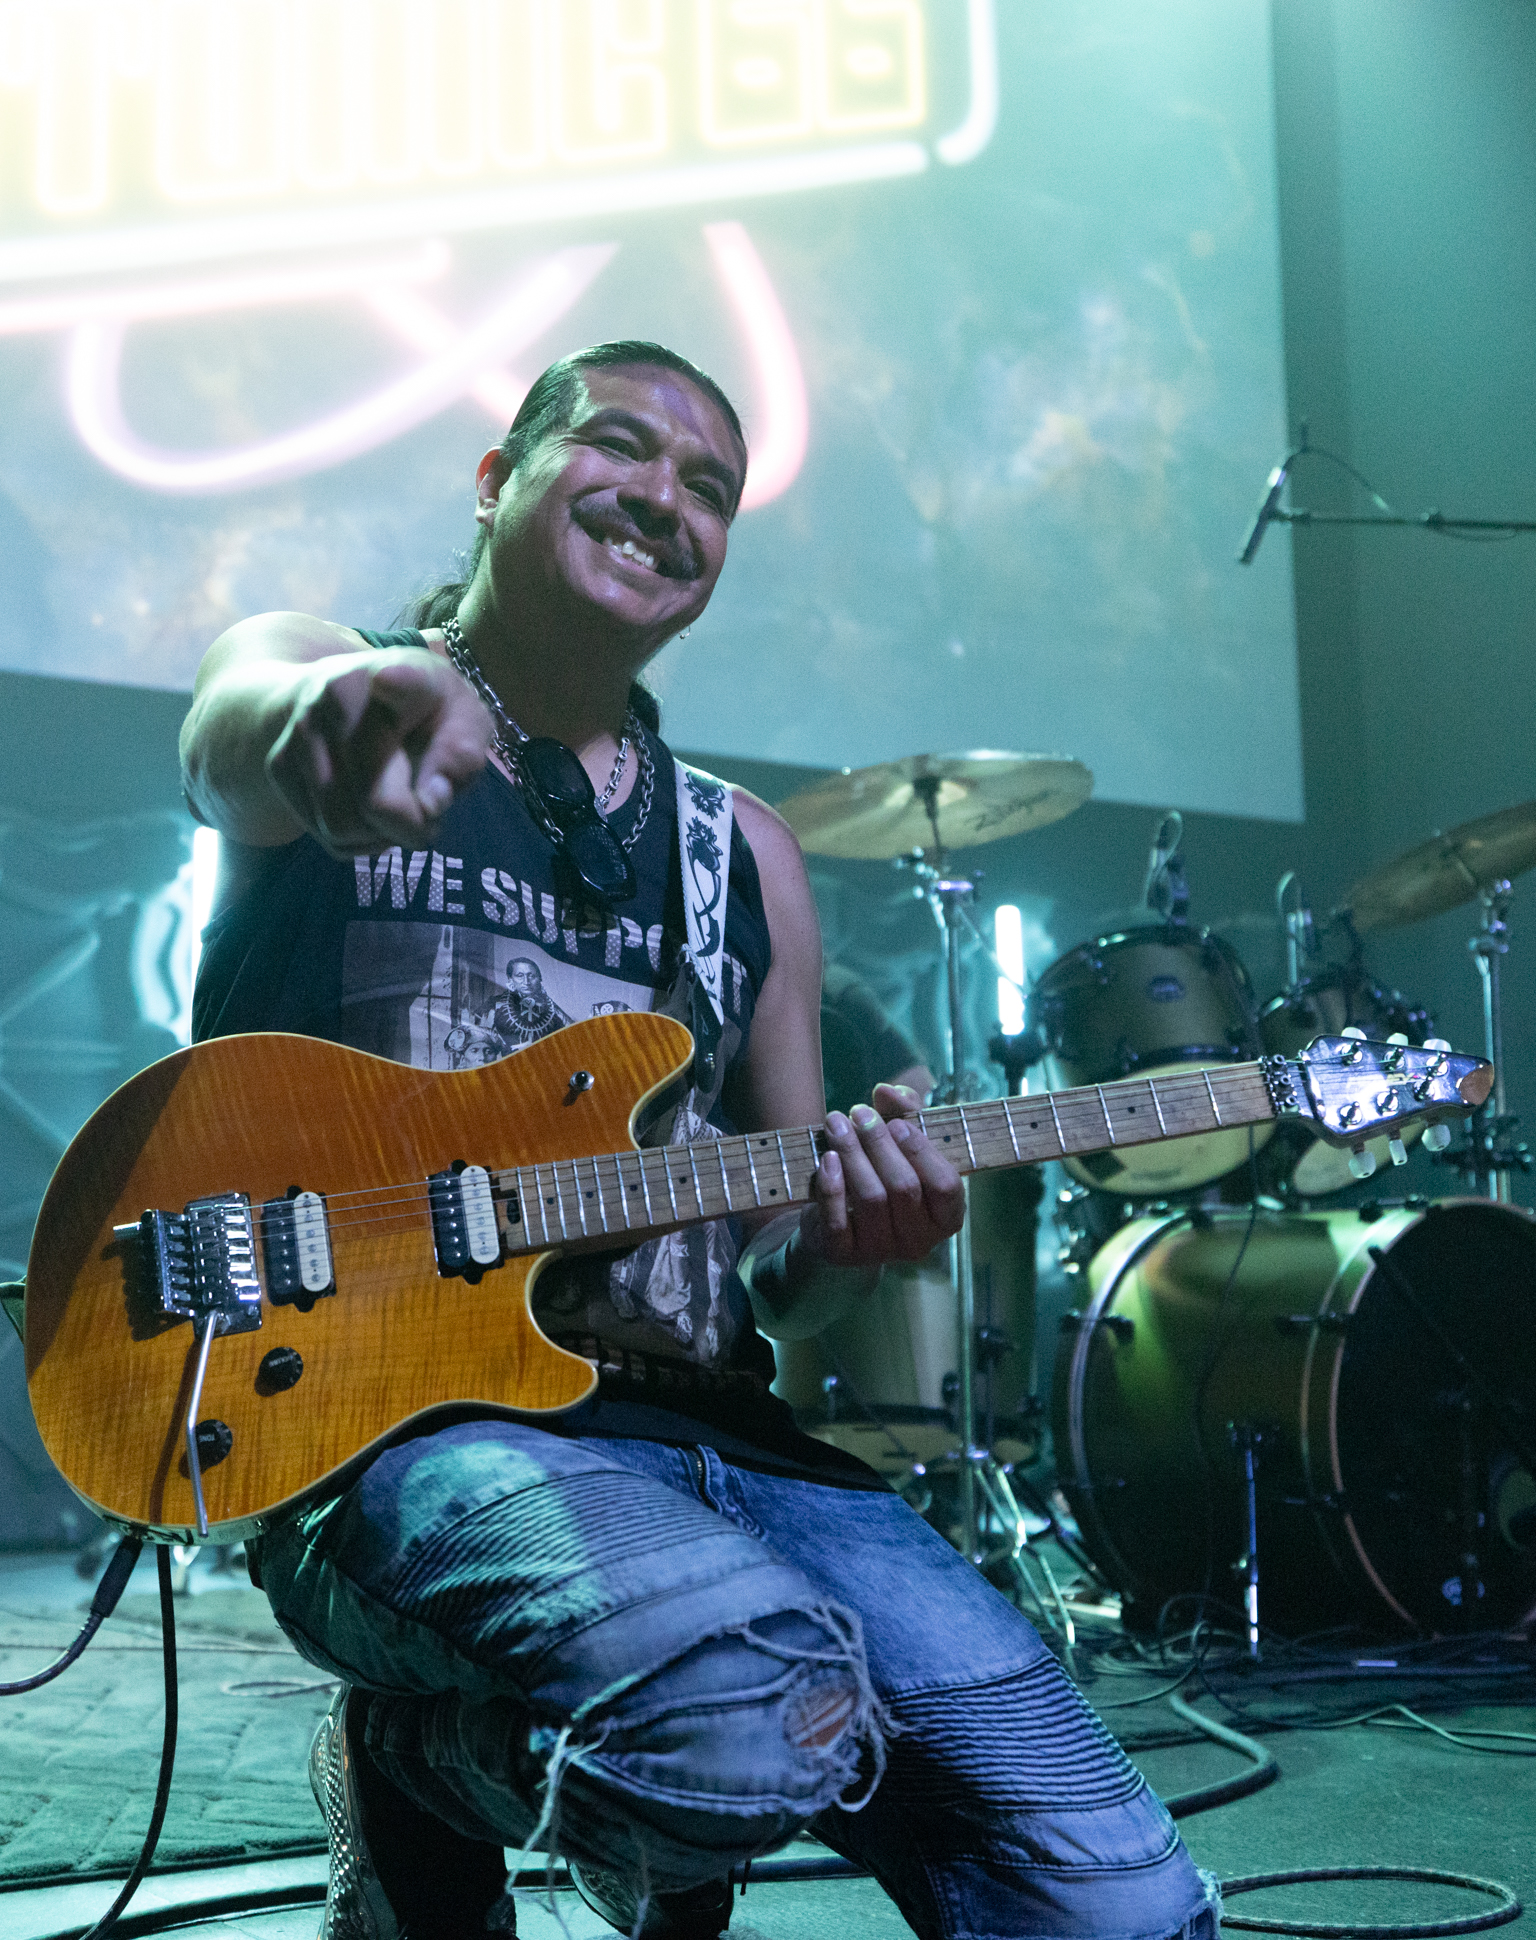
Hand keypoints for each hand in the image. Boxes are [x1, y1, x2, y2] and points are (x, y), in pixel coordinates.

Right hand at [266, 651, 493, 855]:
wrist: (349, 689)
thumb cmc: (423, 712)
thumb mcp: (463, 720)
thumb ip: (462, 753)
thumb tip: (431, 799)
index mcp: (400, 675)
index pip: (400, 681)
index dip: (398, 682)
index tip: (387, 679)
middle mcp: (337, 694)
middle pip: (374, 799)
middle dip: (412, 826)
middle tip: (429, 813)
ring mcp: (300, 729)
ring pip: (341, 826)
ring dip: (381, 837)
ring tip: (400, 810)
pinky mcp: (278, 763)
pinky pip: (325, 835)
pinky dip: (356, 841)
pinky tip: (370, 812)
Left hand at [800, 1087, 964, 1271]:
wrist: (836, 1219)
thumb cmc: (882, 1174)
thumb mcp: (900, 1142)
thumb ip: (904, 1112)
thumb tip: (887, 1091)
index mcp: (945, 1217)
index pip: (945, 1185)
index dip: (921, 1151)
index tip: (897, 1123)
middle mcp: (919, 1241)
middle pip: (904, 1187)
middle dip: (879, 1143)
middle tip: (858, 1113)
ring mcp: (882, 1252)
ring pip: (871, 1199)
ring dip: (852, 1154)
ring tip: (836, 1123)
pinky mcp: (844, 1256)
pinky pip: (839, 1222)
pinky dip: (832, 1187)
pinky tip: (827, 1158)